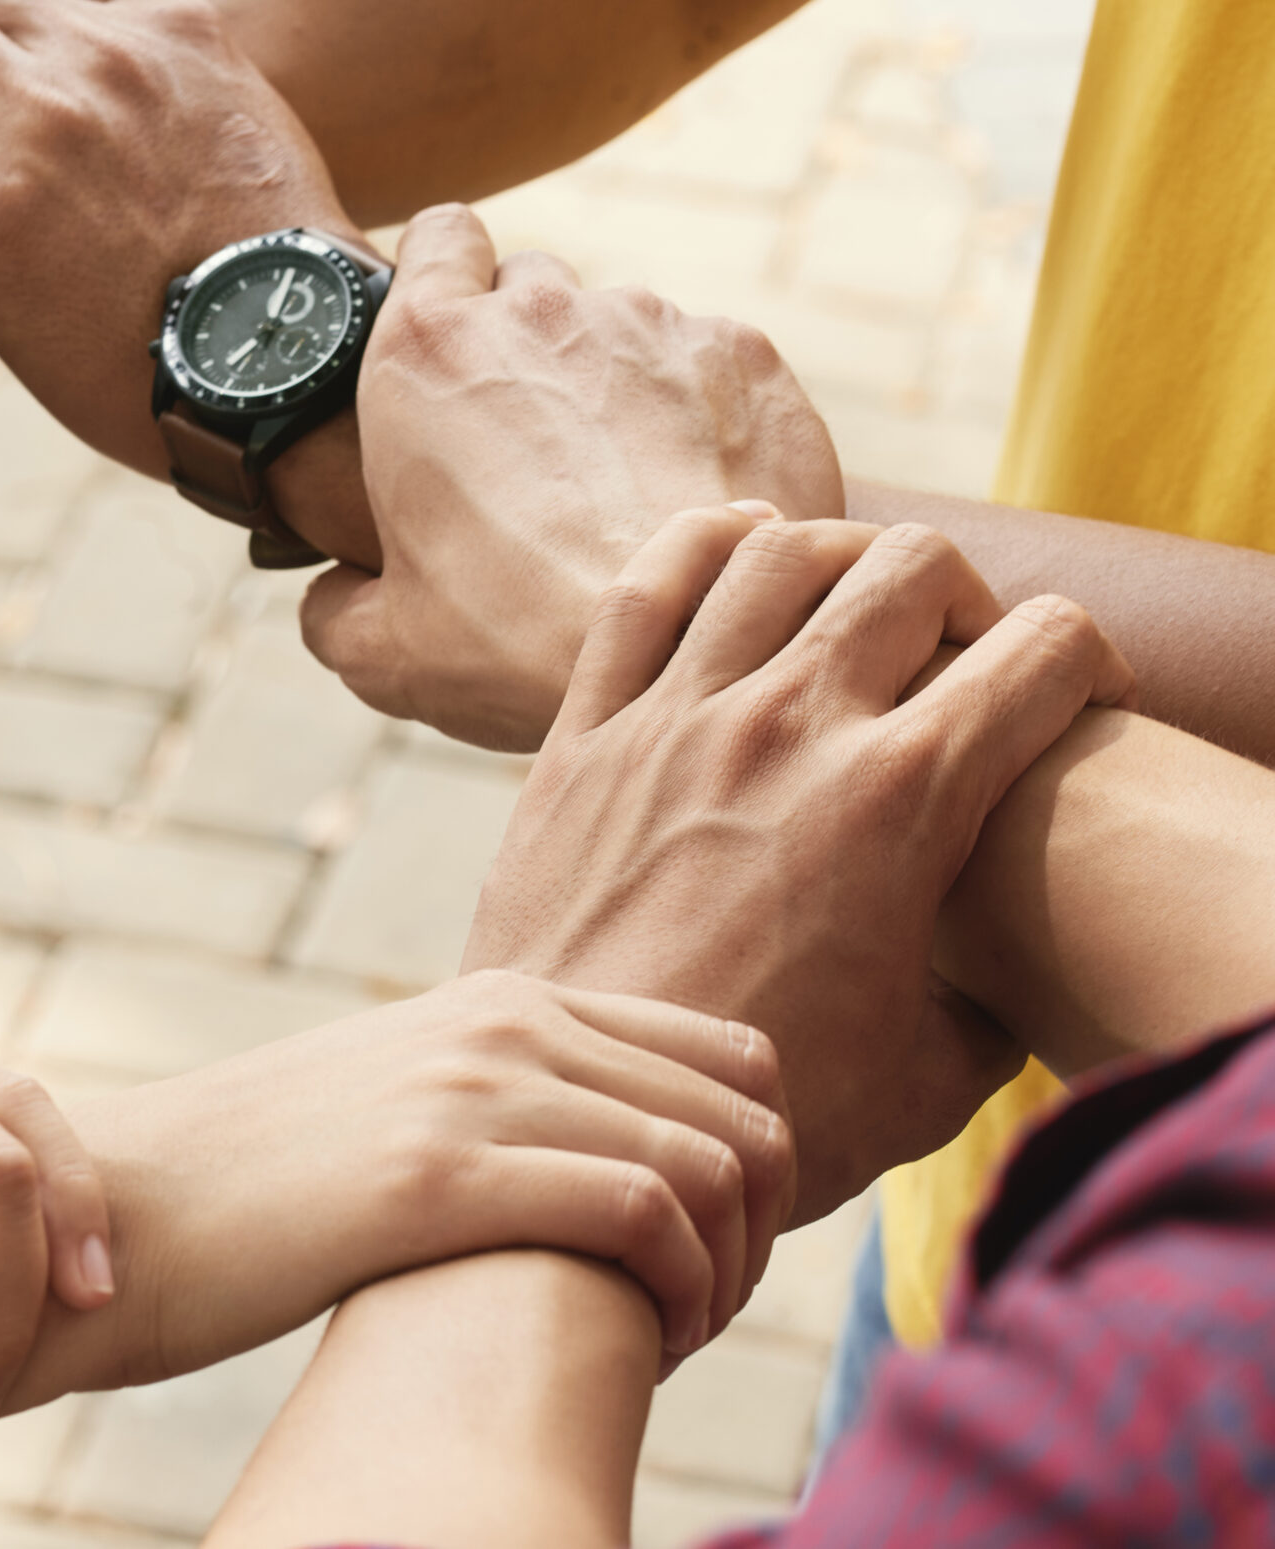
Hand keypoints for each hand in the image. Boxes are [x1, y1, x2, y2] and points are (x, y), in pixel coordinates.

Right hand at [43, 970, 790, 1393]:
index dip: (761, 1165)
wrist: (129, 1212)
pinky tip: (650, 1346)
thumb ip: (502, 1102)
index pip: (731, 1056)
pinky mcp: (436, 1176)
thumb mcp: (400, 1107)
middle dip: (763, 1233)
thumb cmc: (262, 1189)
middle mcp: (503, 1022)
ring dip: (730, 1276)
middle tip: (704, 1312)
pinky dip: (682, 1294)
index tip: (715, 1255)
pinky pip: (643, 1216)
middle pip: (746, 1114)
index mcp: (502, 998)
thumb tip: (603, 1166)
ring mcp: (471, 1090)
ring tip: (677, 1338)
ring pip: (713, 1165)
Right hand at [300, 210, 845, 750]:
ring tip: (622, 490)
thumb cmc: (516, 643)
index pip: (436, 237)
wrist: (686, 648)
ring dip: (614, 386)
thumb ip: (337, 605)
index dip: (443, 278)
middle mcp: (539, 312)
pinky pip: (708, 361)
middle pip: (530, 285)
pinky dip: (699, 412)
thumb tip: (336, 600)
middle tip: (532, 451)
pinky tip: (692, 492)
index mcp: (427, 351)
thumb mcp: (382, 649)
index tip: (450, 339)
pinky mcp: (743, 355)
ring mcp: (649, 324)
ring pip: (622, 326)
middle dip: (527, 346)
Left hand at [465, 508, 1135, 1219]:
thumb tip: (1008, 983)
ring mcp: (676, 721)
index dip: (1092, 663)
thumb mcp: (931, 1079)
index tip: (1081, 704)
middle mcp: (791, 728)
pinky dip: (704, 545)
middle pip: (912, 566)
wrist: (589, 1130)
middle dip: (968, 593)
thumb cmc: (766, 1119)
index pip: (1049, 650)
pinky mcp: (582, 737)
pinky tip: (737, 554)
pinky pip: (642, 590)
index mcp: (904, 800)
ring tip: (855, 603)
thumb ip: (991, 1005)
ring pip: (777, 551)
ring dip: (840, 555)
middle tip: (963, 653)